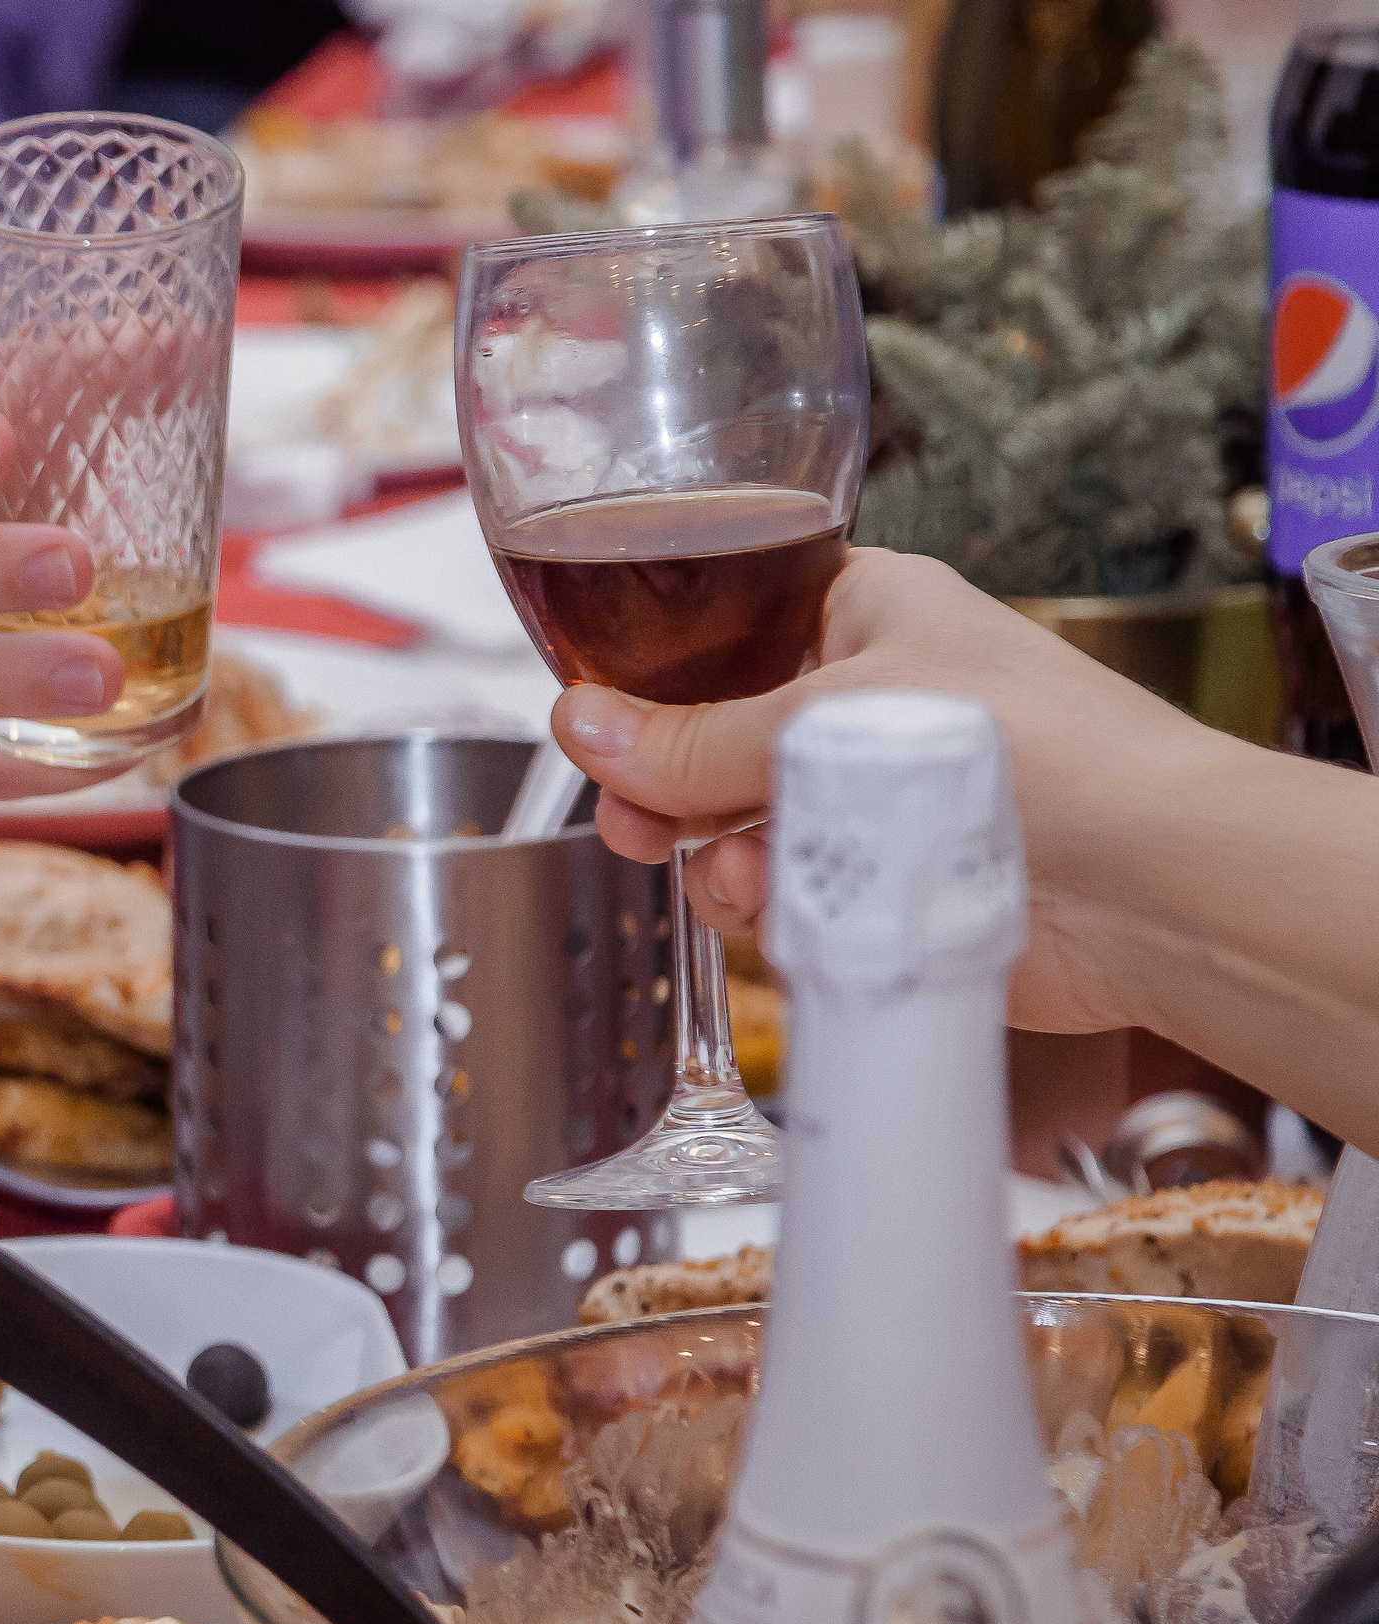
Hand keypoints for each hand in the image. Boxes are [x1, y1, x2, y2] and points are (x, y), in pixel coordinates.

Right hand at [550, 548, 1226, 1033]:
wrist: (1149, 884)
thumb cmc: (1028, 752)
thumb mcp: (822, 718)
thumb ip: (688, 736)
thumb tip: (576, 722)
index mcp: (862, 612)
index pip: (723, 627)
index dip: (652, 677)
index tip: (601, 724)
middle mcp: (864, 698)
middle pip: (715, 737)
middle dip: (669, 787)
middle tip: (635, 823)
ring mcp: (874, 795)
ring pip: (741, 824)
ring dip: (724, 857)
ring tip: (747, 878)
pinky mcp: (885, 883)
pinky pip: (786, 891)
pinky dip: (772, 907)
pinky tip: (784, 909)